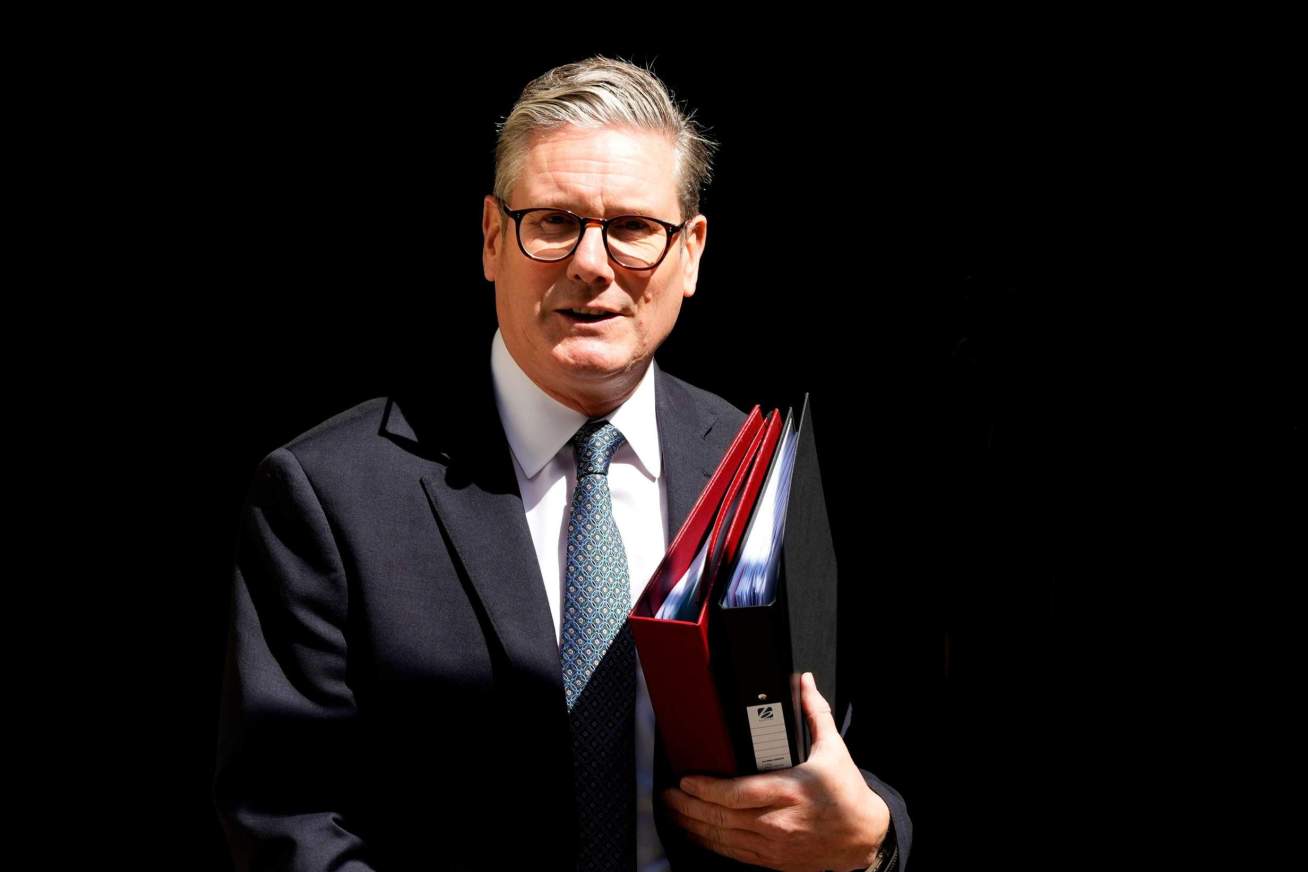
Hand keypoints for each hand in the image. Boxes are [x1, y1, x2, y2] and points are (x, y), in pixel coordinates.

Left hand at [660, 672, 890, 871]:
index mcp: (790, 791)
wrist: (862, 837)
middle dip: (688, 806)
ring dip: (693, 825)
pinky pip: (734, 853)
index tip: (686, 779)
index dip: (706, 788)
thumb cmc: (847, 793)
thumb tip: (803, 681)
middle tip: (667, 793)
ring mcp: (774, 844)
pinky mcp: (772, 859)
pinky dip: (711, 843)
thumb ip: (814, 713)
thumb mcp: (833, 749)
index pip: (738, 793)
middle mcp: (778, 821)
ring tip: (672, 811)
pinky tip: (696, 832)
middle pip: (722, 817)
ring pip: (723, 838)